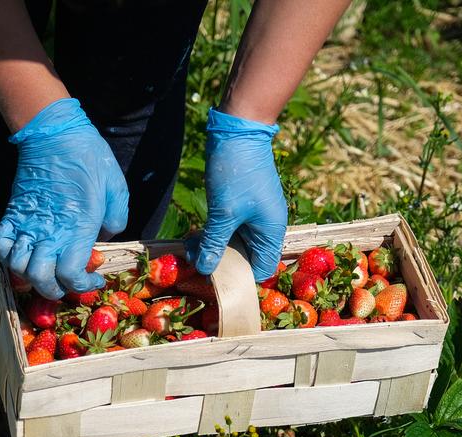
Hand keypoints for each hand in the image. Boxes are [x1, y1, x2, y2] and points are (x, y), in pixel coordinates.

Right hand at [0, 98, 128, 298]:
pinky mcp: (12, 212)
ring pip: (18, 267)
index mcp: (78, 227)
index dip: (82, 285)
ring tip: (45, 270)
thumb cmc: (90, 157)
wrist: (54, 132)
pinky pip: (0, 244)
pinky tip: (22, 254)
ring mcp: (27, 222)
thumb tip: (106, 236)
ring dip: (30, 276)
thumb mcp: (117, 187)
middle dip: (54, 290)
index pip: (70, 275)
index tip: (94, 278)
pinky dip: (6, 256)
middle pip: (41, 279)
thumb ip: (116, 218)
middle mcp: (49, 230)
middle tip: (66, 283)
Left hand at [186, 108, 286, 281]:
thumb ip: (215, 243)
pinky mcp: (243, 205)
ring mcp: (255, 216)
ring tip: (191, 249)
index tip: (214, 280)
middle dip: (222, 263)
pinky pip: (230, 228)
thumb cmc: (237, 173)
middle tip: (196, 264)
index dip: (240, 278)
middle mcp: (266, 227)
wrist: (240, 131)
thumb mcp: (223, 212)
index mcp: (270, 232)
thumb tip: (205, 269)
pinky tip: (195, 235)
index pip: (261, 269)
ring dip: (214, 247)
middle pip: (247, 258)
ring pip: (235, 243)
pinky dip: (215, 233)